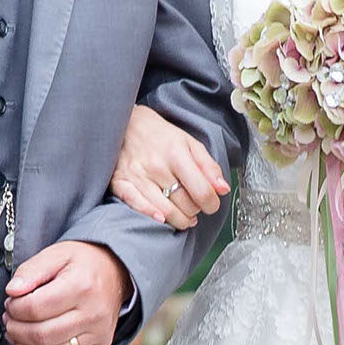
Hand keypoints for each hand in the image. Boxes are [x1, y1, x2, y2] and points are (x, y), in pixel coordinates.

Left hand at [3, 241, 128, 344]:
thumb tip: (13, 290)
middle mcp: (94, 313)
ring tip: (16, 334)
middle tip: (9, 320)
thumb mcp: (56, 254)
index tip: (10, 303)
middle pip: (42, 334)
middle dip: (16, 329)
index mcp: (82, 286)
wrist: (116, 272)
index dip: (15, 308)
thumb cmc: (84, 263)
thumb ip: (31, 271)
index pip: (36, 307)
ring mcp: (99, 333)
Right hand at [110, 104, 228, 232]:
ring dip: (180, 220)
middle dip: (195, 210)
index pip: (201, 191)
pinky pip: (137, 206)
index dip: (211, 204)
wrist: (127, 124)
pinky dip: (151, 215)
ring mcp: (137, 176)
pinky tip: (162, 218)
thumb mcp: (190, 144)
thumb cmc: (161, 136)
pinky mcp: (120, 183)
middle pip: (185, 204)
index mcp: (176, 154)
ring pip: (165, 211)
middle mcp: (156, 166)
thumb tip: (223, 189)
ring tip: (185, 217)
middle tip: (195, 206)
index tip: (211, 204)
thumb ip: (208, 166)